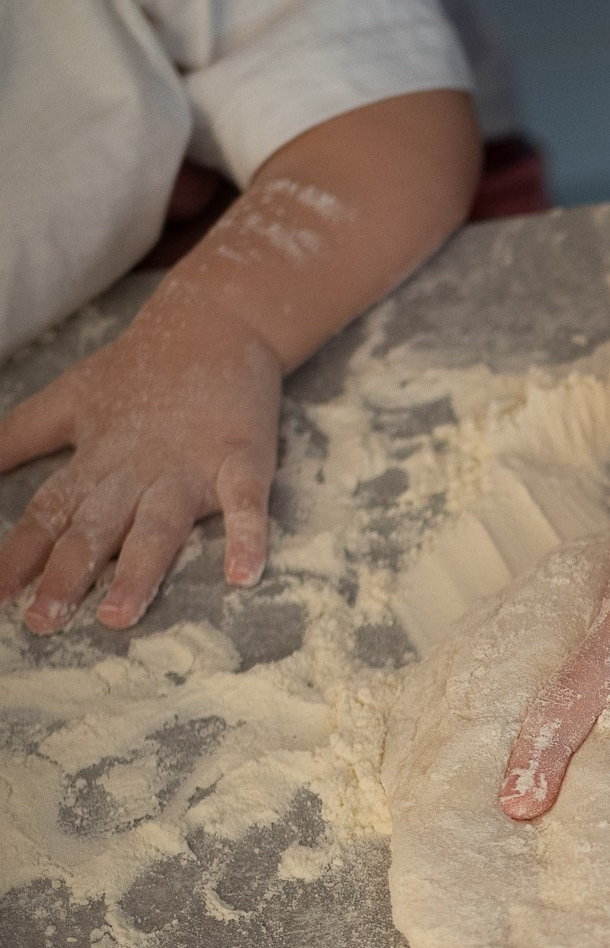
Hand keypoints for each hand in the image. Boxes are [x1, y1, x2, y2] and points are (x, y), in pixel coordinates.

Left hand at [0, 296, 279, 631]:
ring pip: (158, 525)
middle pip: (95, 526)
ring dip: (138, 571)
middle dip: (67, 574)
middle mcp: (136, 468)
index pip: (48, 511)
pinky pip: (246, 504)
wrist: (215, 323)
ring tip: (118, 617)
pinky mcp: (242, 460)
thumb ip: (18, 435)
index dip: (19, 553)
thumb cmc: (140, 368)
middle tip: (43, 623)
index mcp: (96, 458)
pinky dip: (248, 539)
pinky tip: (244, 576)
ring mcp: (190, 467)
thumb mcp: (69, 399)